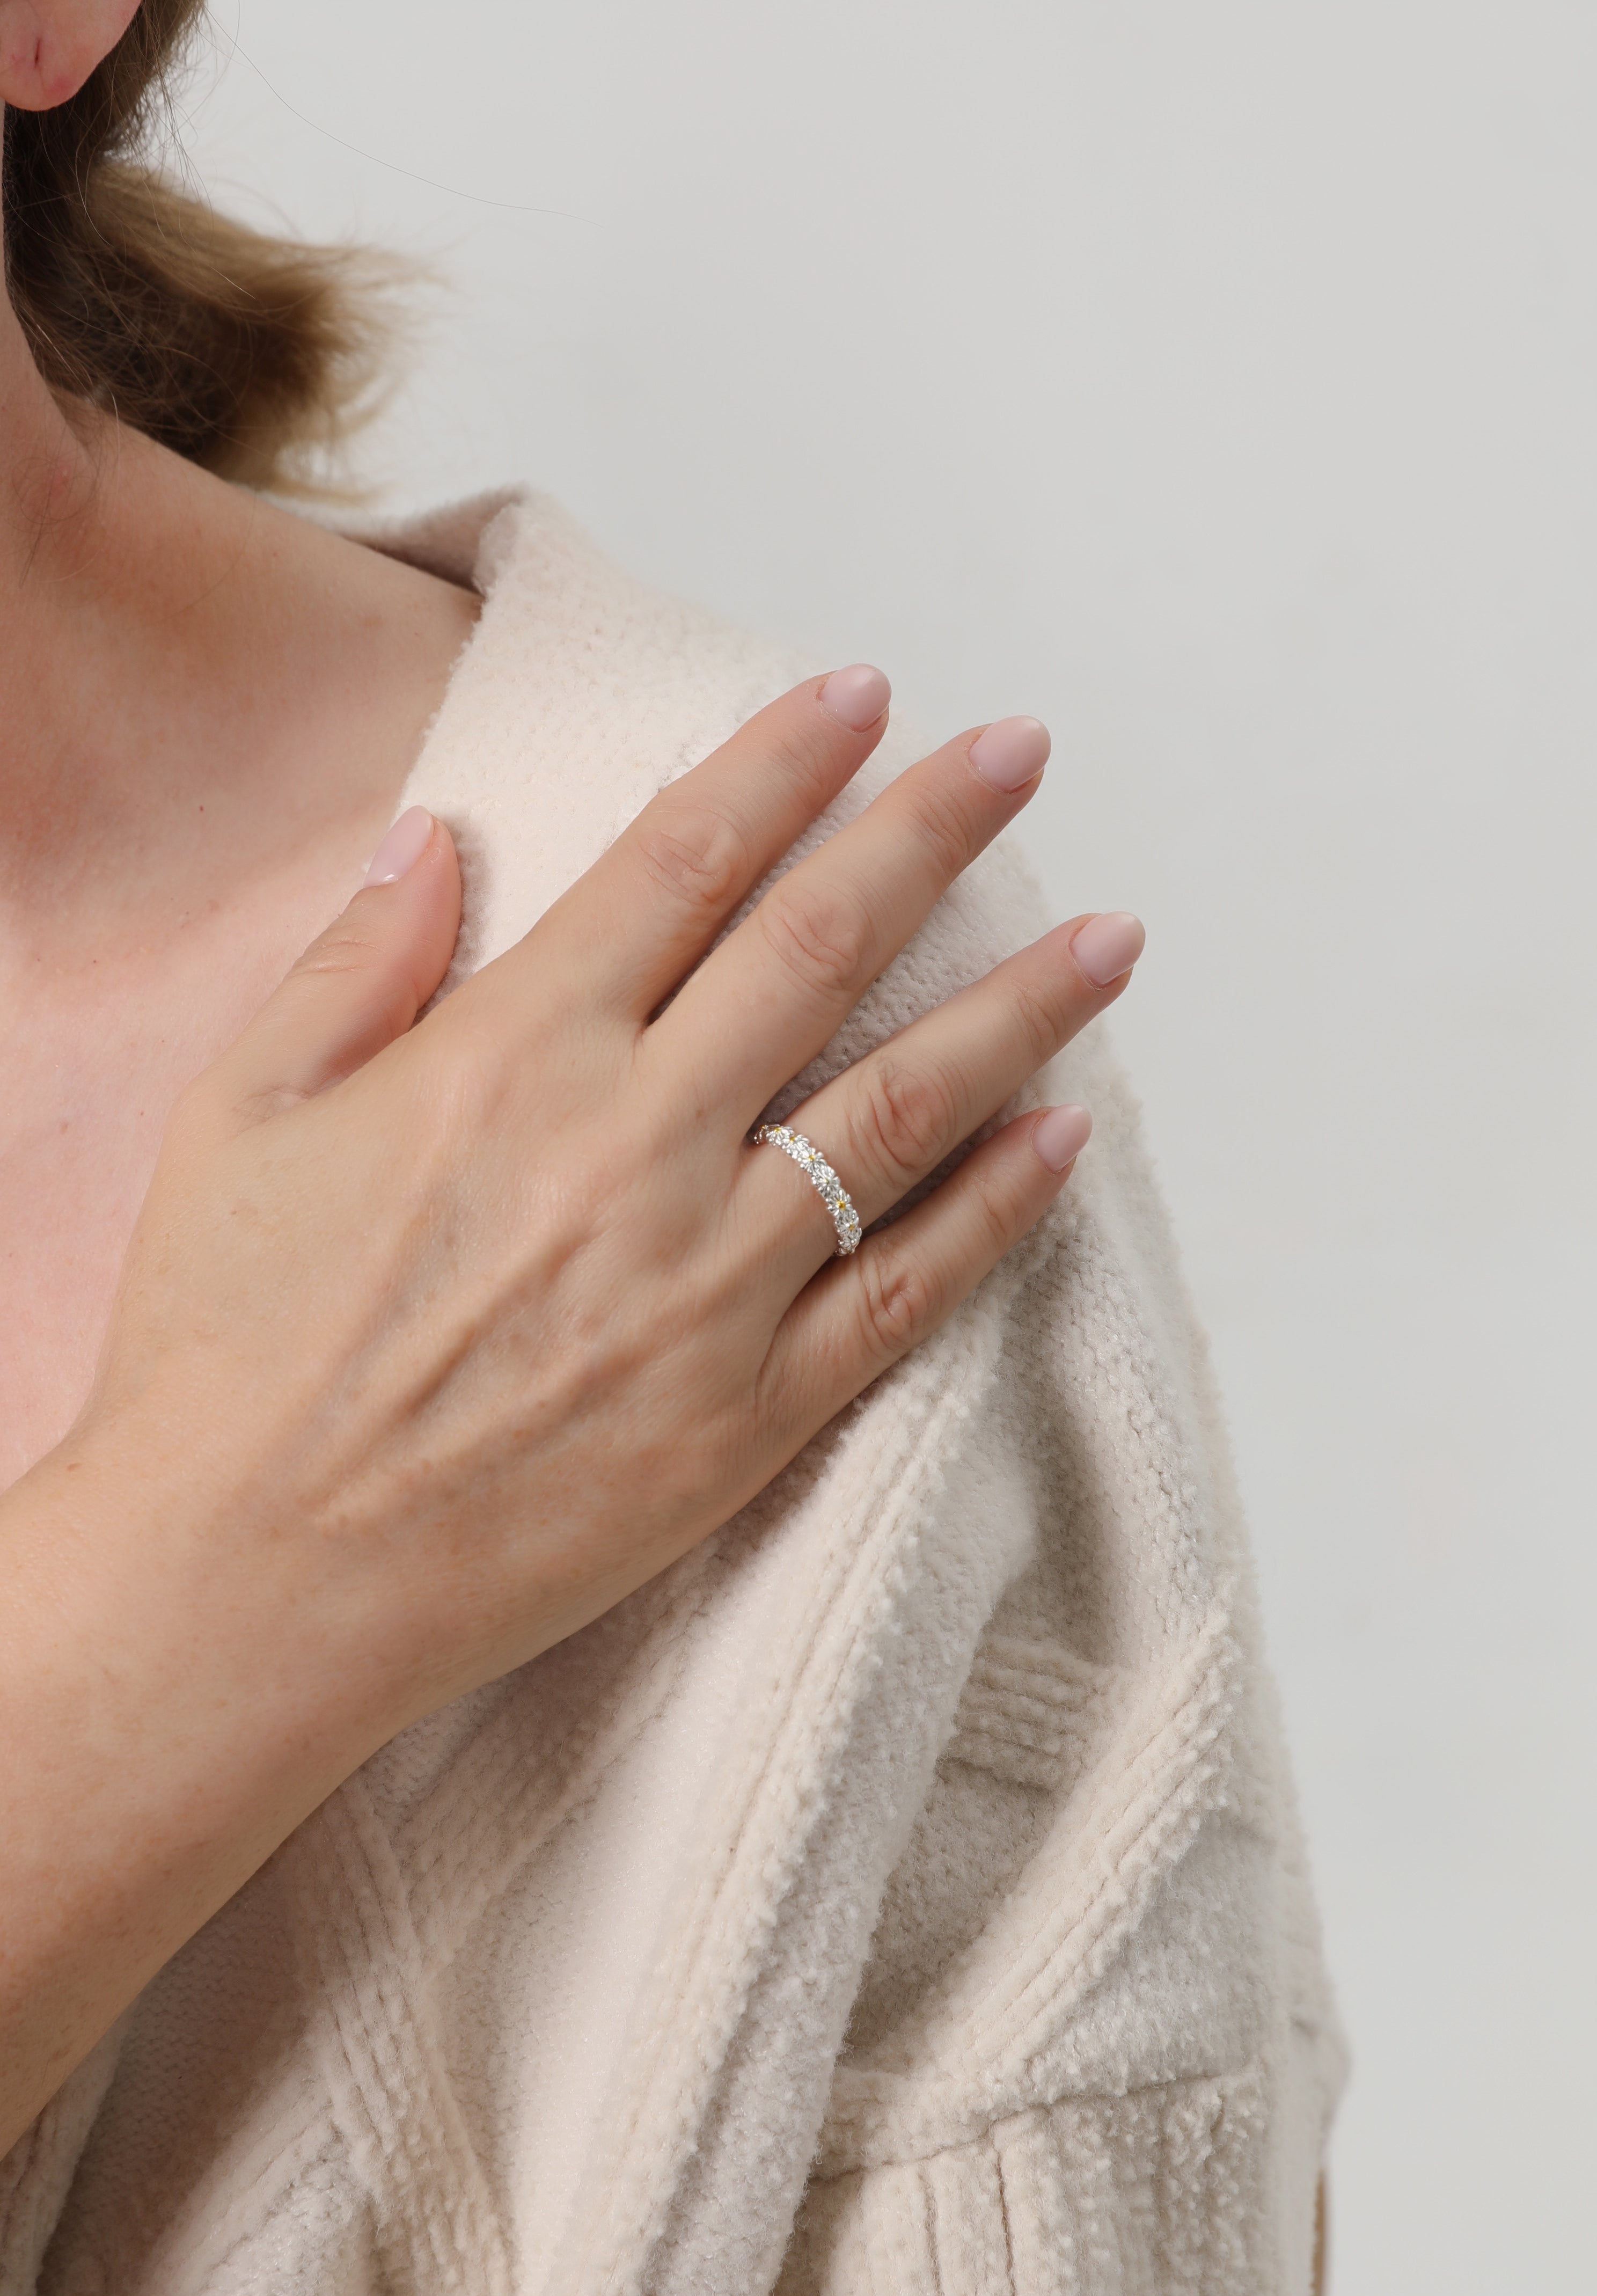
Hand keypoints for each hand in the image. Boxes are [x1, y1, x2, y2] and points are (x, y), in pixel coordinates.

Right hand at [82, 668, 1138, 1721]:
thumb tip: (432, 836)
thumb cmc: (226, 1350)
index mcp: (513, 1055)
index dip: (783, 763)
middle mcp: (636, 1148)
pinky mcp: (750, 1414)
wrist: (251, 1581)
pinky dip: (999, 1211)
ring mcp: (710, 1286)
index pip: (684, 863)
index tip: (863, 697)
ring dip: (1020, 1010)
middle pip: (822, 949)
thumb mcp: (239, 1117)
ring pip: (903, 1111)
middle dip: (932, 832)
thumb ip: (353, 965)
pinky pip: (908, 1292)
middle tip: (1022, 752)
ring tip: (1112, 939)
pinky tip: (1067, 1138)